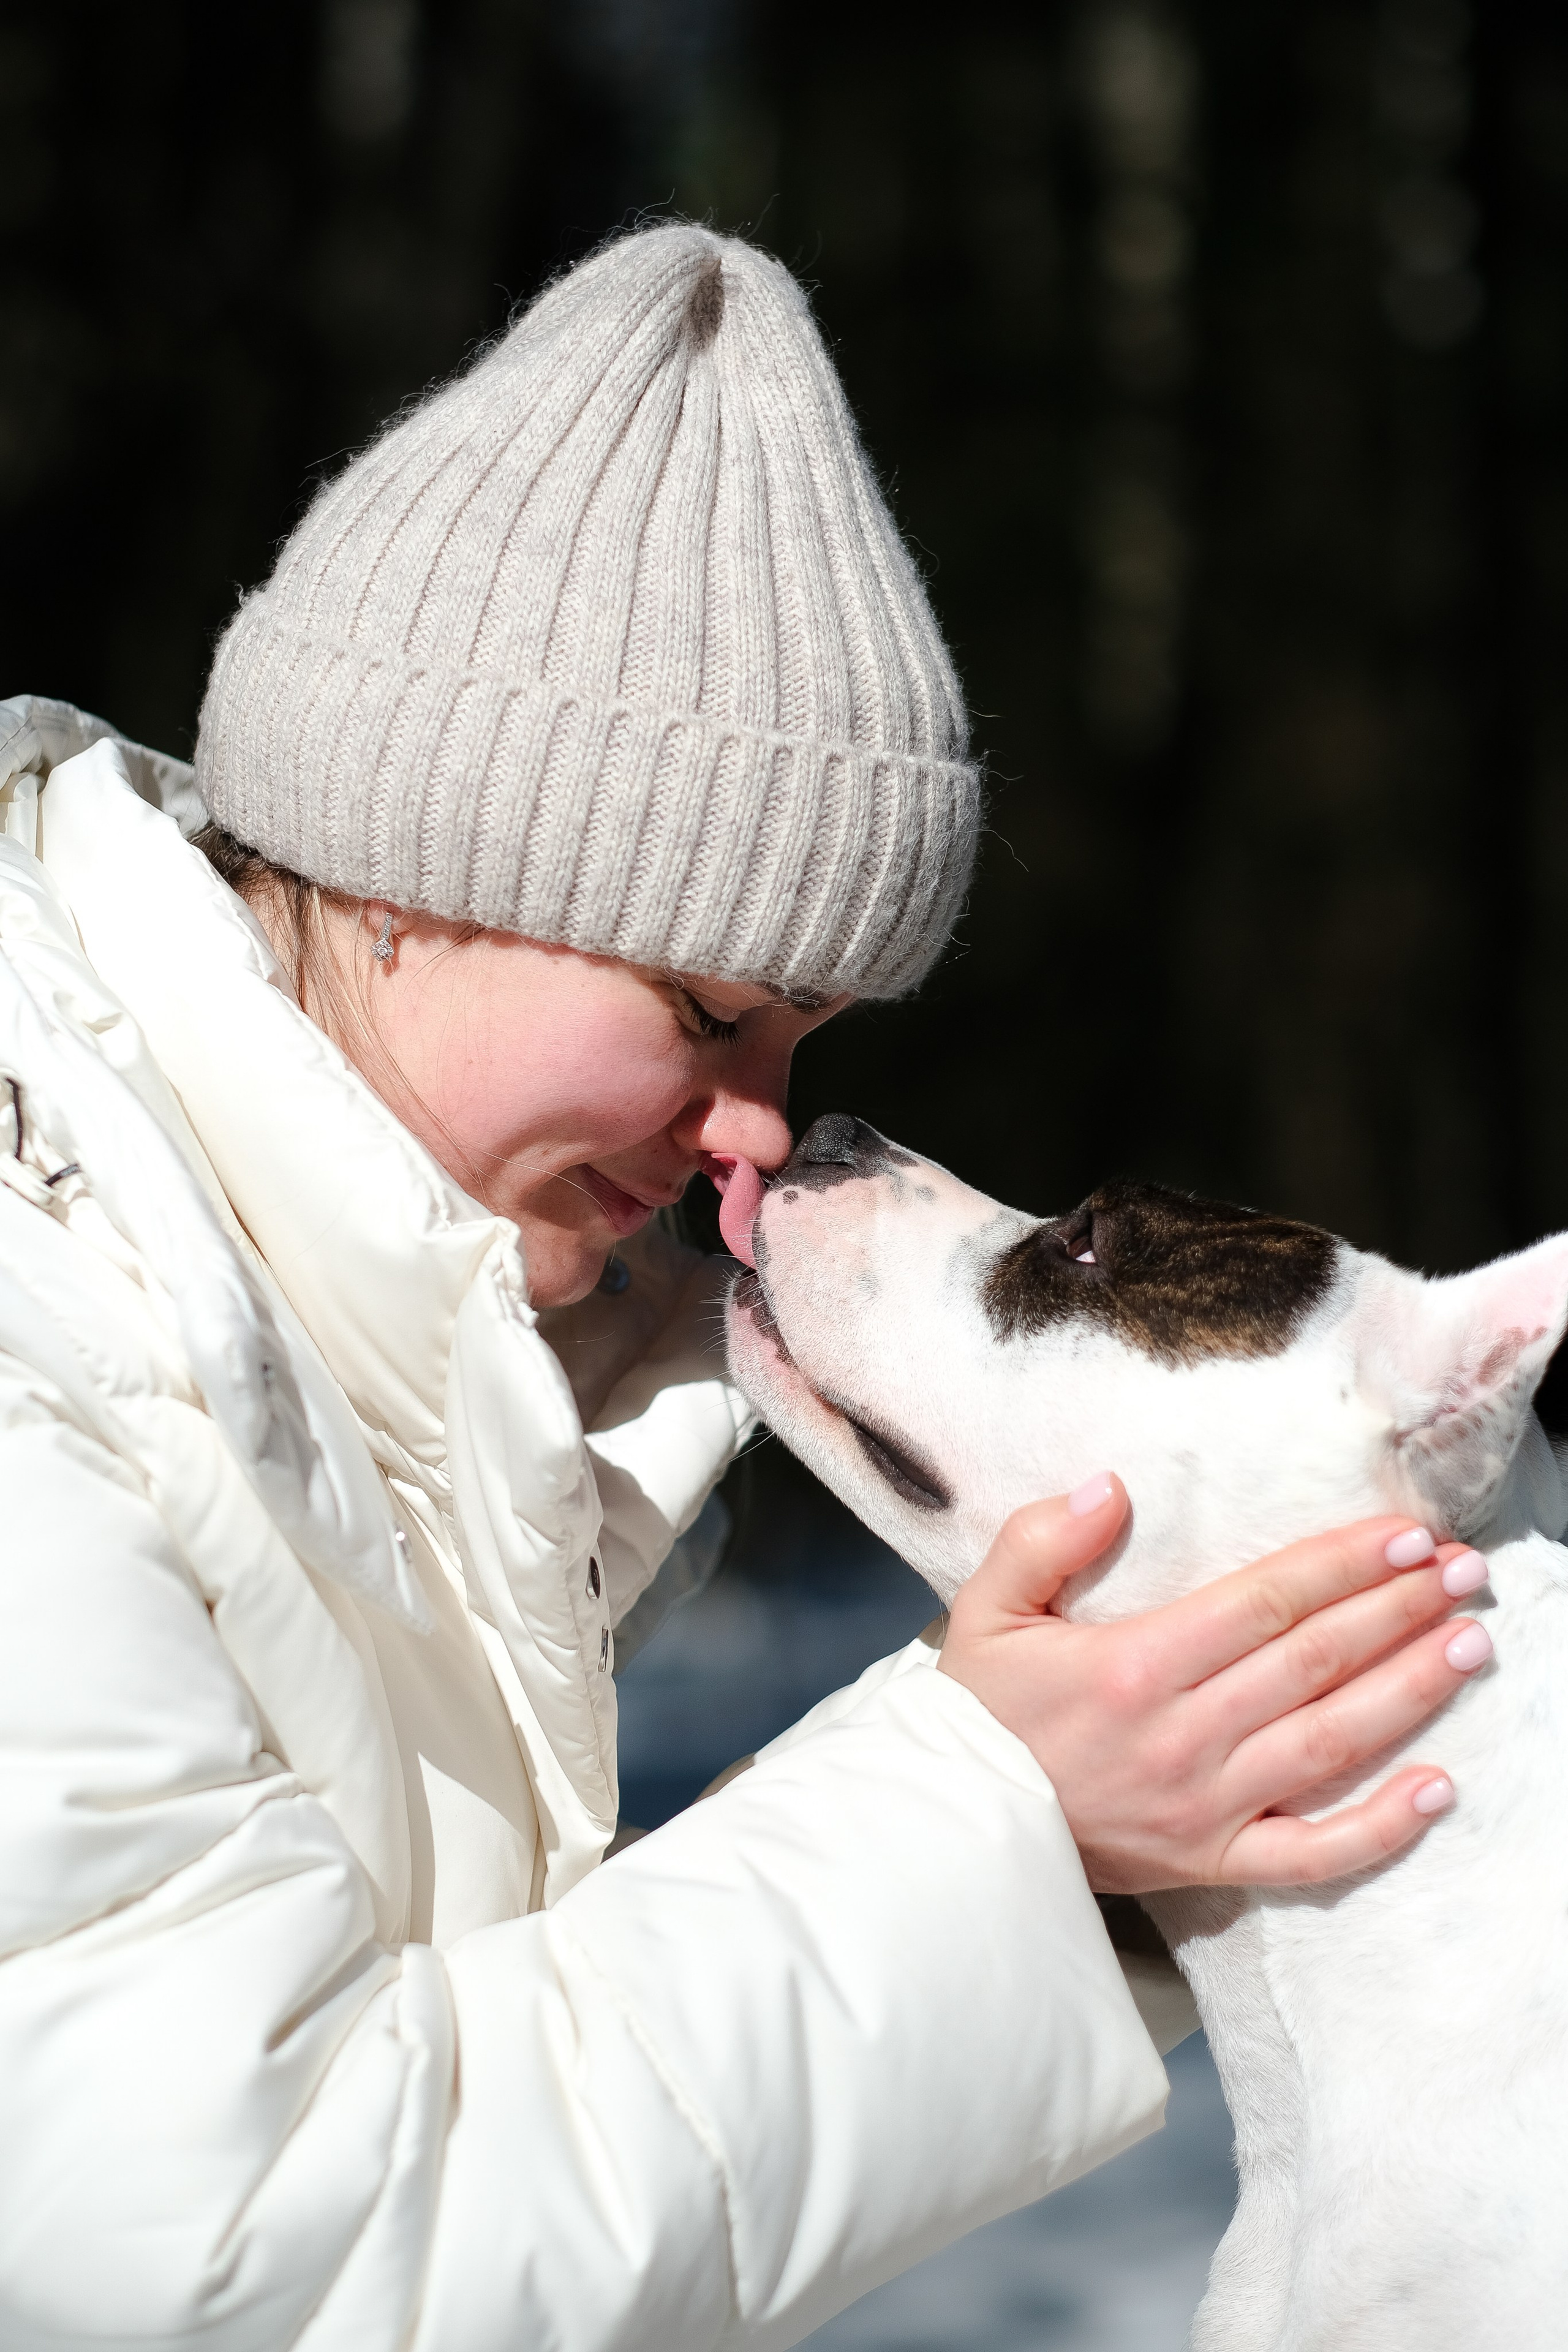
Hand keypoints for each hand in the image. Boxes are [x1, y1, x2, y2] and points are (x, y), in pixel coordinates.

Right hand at [938, 1477, 1489, 1893]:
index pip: (1265, 1602)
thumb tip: (1113, 1488)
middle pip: (1315, 1662)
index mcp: (1133, 1666)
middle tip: (1465, 1572)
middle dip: (1400, 1610)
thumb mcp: (984, 1610)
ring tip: (1470, 1645)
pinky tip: (1439, 1788)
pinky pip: (1314, 1853)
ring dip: (1410, 1691)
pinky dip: (1382, 1827)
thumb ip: (1042, 1540)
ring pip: (1331, 1743)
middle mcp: (1182, 1736)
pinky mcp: (1211, 1863)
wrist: (950, 1834)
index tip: (1407, 1536)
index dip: (1343, 1565)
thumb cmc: (978, 1716)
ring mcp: (1205, 1806)